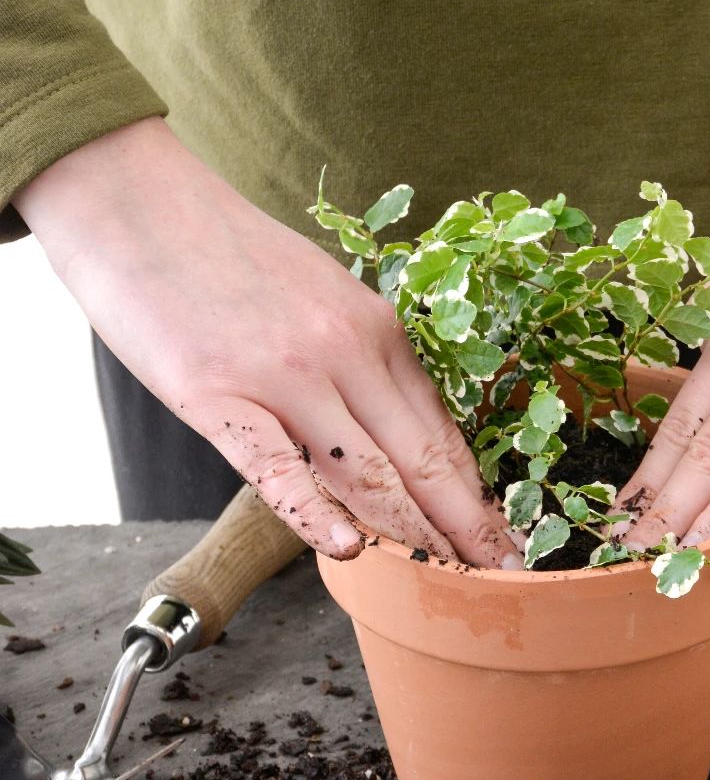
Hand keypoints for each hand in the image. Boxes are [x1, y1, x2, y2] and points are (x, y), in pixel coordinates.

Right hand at [16, 118, 520, 565]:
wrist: (138, 199)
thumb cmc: (229, 253)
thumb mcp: (322, 296)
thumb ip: (360, 360)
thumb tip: (393, 429)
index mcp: (376, 330)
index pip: (439, 431)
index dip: (475, 492)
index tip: (501, 535)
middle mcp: (346, 353)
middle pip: (420, 459)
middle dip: (466, 525)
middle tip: (503, 574)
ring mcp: (284, 375)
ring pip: (365, 470)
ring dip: (413, 533)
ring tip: (451, 581)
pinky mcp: (218, 394)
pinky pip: (275, 466)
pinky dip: (313, 511)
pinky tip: (346, 549)